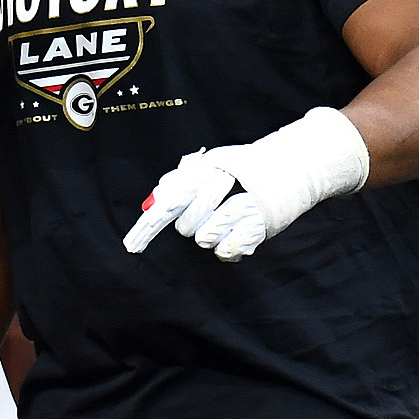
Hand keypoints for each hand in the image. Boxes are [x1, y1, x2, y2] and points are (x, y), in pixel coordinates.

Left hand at [123, 108, 368, 261]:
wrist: (287, 168)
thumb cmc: (238, 168)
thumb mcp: (205, 166)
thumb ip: (177, 182)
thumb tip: (152, 203)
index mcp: (204, 171)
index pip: (169, 203)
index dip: (148, 227)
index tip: (131, 246)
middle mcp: (223, 190)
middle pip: (186, 227)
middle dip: (190, 223)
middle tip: (208, 209)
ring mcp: (242, 210)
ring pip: (205, 240)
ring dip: (209, 234)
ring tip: (224, 217)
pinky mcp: (258, 228)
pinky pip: (226, 252)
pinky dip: (226, 246)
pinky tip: (235, 230)